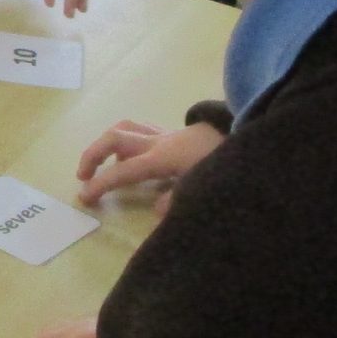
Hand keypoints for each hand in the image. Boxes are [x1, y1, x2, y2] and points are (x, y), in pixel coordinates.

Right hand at [75, 118, 223, 213]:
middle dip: (93, 155)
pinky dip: (131, 140)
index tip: (84, 198)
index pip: (122, 171)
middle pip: (115, 138)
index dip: (100, 184)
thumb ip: (177, 202)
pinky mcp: (177, 132)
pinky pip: (144, 129)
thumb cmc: (226, 163)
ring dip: (108, 143)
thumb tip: (156, 210)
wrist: (253, 136)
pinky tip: (134, 155)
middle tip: (83, 177)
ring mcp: (168, 134)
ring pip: (127, 127)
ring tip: (104, 164)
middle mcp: (160, 142)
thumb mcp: (205, 188)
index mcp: (163, 158)